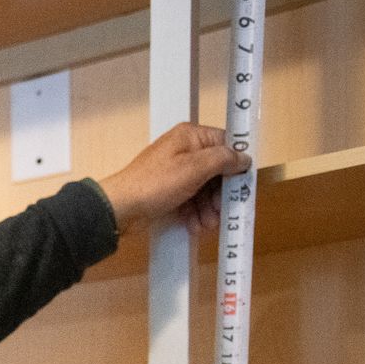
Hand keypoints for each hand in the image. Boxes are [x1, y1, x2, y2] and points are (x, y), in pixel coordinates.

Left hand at [97, 122, 251, 235]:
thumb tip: (245, 158)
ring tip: (207, 225)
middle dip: (220, 194)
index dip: (236, 165)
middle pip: (215, 170)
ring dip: (208, 208)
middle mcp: (184, 150)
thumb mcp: (195, 168)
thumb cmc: (157, 183)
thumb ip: (224, 159)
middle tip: (222, 213)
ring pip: (203, 188)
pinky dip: (194, 212)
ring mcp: (174, 171)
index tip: (243, 185)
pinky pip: (189, 199)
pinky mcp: (167, 191)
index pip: (225, 144)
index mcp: (191, 136)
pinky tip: (195, 227)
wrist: (120, 208)